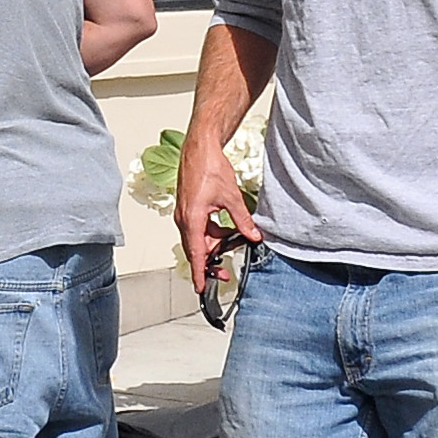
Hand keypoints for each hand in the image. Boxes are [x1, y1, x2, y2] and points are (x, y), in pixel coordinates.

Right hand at [172, 153, 258, 288]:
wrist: (200, 149)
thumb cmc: (209, 168)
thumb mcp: (231, 198)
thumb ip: (242, 220)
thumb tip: (253, 236)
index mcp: (192, 219)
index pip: (196, 253)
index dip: (199, 272)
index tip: (200, 288)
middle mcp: (184, 219)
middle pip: (196, 250)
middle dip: (209, 263)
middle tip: (224, 273)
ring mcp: (185, 214)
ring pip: (198, 240)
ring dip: (213, 246)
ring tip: (232, 246)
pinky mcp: (188, 209)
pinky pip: (199, 229)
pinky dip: (211, 234)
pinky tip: (226, 231)